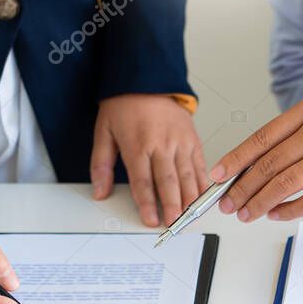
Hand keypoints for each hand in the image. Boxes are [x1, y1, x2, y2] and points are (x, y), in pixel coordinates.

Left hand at [90, 94, 206, 226]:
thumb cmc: (125, 105)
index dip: (148, 203)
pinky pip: (200, 165)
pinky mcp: (192, 140)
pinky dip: (203, 183)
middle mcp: (161, 145)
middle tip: (175, 224)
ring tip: (191, 217)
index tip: (151, 220)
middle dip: (173, 206)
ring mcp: (180, 142)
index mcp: (137, 145)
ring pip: (188, 176)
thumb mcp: (104, 131)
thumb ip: (101, 164)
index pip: (143, 181)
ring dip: (190, 199)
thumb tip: (99, 191)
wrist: (148, 78)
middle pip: (168, 181)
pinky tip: (203, 197)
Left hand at [211, 95, 302, 221]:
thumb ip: (292, 138)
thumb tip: (250, 169)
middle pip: (270, 163)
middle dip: (243, 188)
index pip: (263, 137)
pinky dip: (289, 211)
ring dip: (261, 203)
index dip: (236, 160)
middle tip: (228, 204)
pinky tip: (277, 215)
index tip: (218, 177)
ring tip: (247, 214)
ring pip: (287, 183)